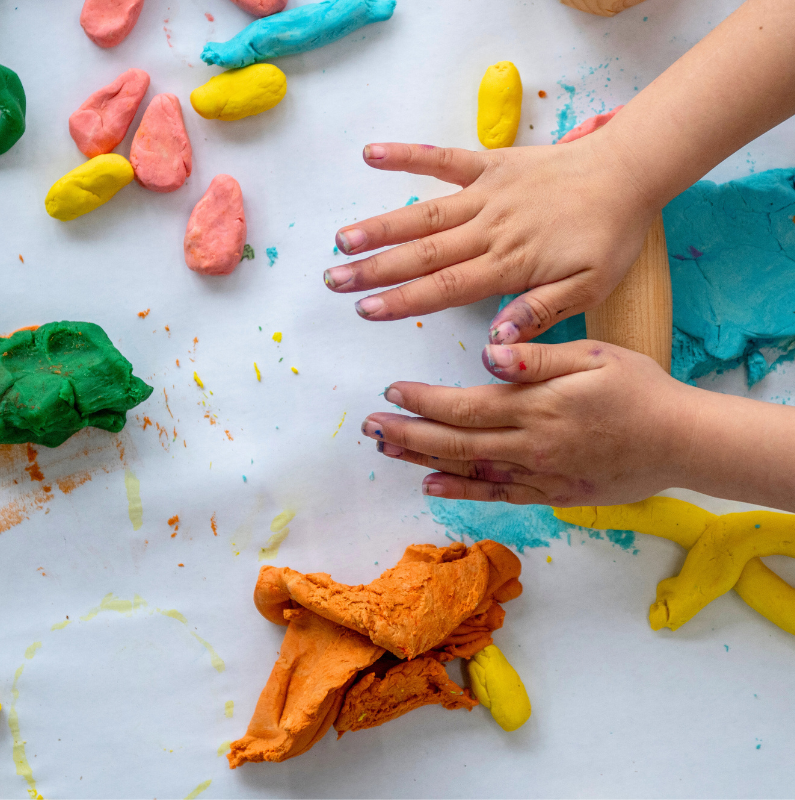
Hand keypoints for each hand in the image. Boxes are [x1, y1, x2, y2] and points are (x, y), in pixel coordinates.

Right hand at [325, 137, 654, 342]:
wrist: (629, 173)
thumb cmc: (609, 236)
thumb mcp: (588, 289)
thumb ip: (539, 313)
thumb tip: (495, 341)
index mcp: (509, 264)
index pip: (444, 288)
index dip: (401, 300)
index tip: (365, 310)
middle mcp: (489, 230)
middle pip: (422, 253)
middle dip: (374, 269)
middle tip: (334, 280)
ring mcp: (487, 194)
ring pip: (423, 213)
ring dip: (380, 226)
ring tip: (341, 238)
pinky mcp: (490, 164)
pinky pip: (444, 159)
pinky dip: (408, 155)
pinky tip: (372, 155)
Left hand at [362, 340, 693, 505]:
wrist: (681, 441)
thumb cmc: (640, 390)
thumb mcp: (595, 356)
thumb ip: (538, 357)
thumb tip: (490, 352)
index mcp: (535, 406)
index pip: (463, 405)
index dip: (422, 401)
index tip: (391, 392)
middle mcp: (529, 444)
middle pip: (454, 441)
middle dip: (406, 434)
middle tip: (369, 428)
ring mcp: (539, 473)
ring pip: (468, 470)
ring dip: (422, 461)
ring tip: (387, 453)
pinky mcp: (552, 493)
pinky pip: (498, 495)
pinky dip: (462, 493)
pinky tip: (433, 488)